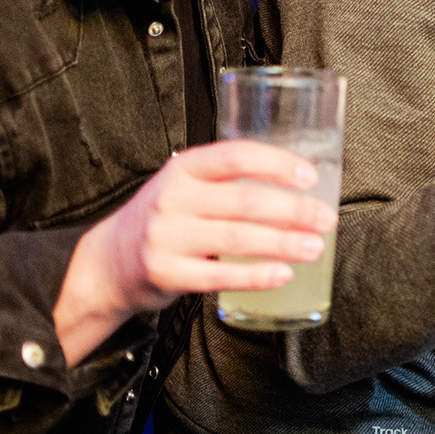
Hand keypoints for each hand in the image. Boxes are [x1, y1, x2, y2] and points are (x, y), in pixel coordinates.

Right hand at [54, 141, 338, 364]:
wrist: (109, 260)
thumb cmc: (166, 218)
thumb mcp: (187, 186)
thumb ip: (229, 180)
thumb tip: (300, 184)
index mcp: (184, 169)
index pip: (235, 156)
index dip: (276, 164)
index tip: (310, 176)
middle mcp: (173, 199)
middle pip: (244, 201)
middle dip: (293, 210)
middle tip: (325, 219)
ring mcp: (166, 237)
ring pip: (237, 239)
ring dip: (283, 243)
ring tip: (315, 246)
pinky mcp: (165, 273)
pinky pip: (218, 276)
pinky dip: (256, 276)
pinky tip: (283, 274)